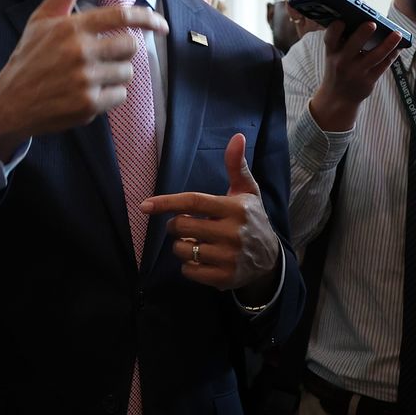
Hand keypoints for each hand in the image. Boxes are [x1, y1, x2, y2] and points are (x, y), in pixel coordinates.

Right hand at [0, 0, 168, 158]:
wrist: (11, 103)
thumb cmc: (29, 57)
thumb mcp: (42, 20)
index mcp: (72, 27)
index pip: (122, 17)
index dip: (148, 19)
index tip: (163, 25)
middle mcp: (80, 52)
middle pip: (130, 46)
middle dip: (122, 52)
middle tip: (103, 57)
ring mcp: (85, 79)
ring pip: (127, 73)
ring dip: (116, 75)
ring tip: (92, 76)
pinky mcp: (88, 105)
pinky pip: (120, 96)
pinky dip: (110, 96)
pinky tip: (88, 93)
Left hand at [141, 134, 280, 294]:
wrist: (271, 260)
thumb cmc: (252, 219)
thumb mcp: (248, 191)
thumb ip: (237, 165)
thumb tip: (236, 136)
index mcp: (235, 208)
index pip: (193, 202)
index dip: (166, 202)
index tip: (144, 206)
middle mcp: (232, 232)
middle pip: (182, 226)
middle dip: (175, 225)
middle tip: (184, 225)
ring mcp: (229, 257)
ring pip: (182, 249)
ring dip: (181, 246)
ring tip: (196, 242)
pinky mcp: (224, 278)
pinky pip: (188, 270)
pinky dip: (188, 265)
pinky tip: (201, 259)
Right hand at [306, 21, 406, 131]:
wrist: (338, 97)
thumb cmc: (338, 69)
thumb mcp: (333, 56)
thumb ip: (342, 41)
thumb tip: (365, 21)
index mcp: (332, 52)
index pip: (330, 38)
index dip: (335, 29)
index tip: (341, 21)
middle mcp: (342, 62)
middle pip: (353, 45)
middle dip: (363, 34)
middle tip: (372, 23)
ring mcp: (356, 72)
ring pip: (375, 56)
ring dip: (388, 44)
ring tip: (397, 34)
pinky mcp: (369, 81)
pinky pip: (384, 65)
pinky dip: (392, 55)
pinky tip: (398, 47)